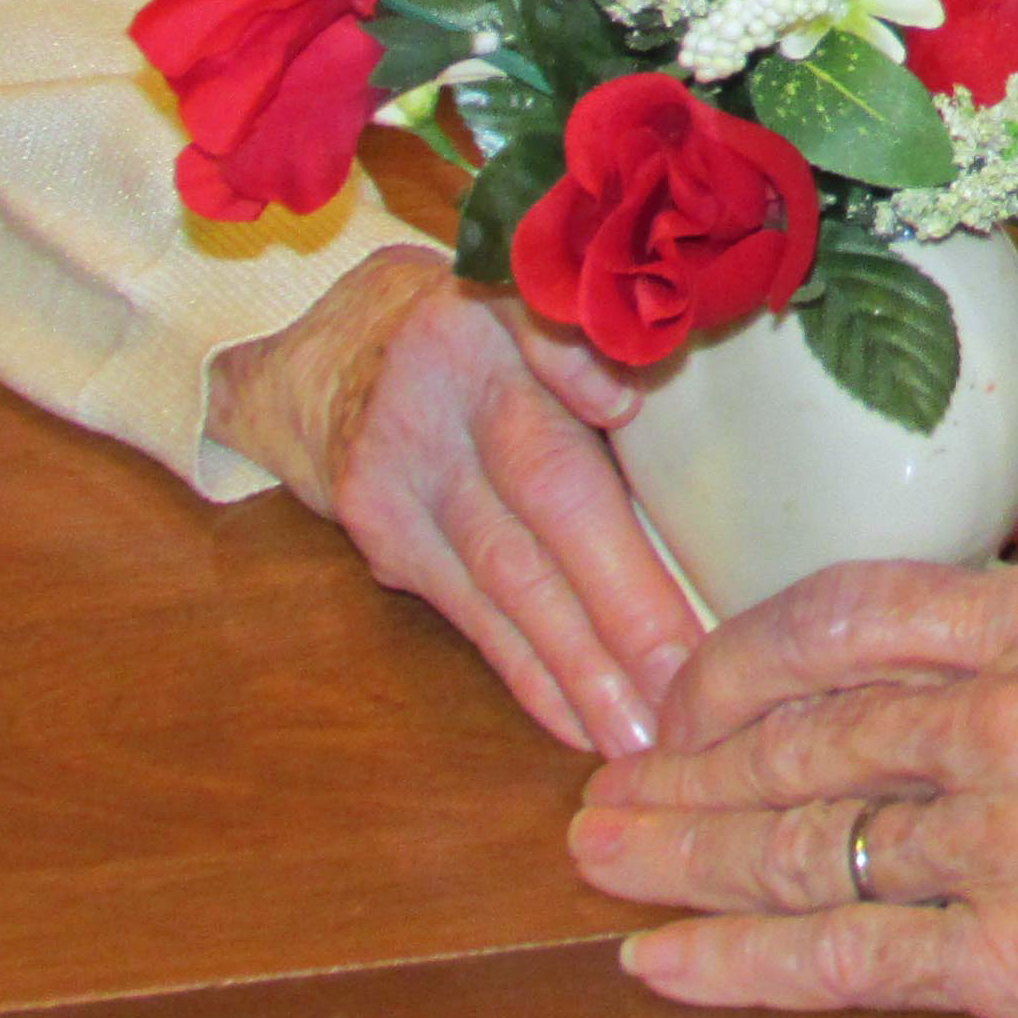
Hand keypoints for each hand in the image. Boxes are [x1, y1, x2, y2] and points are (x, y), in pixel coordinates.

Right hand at [205, 244, 691, 753]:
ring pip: (505, 573)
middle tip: (686, 677)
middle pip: (540, 484)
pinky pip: (470, 613)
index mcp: (496, 309)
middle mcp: (443, 386)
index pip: (538, 328)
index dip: (576, 368)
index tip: (624, 407)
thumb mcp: (532, 287)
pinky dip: (529, 674)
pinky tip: (576, 723)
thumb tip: (643, 390)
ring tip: (641, 730)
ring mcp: (401, 468)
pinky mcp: (383, 533)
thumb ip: (595, 331)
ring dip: (579, 662)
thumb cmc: (489, 329)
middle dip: (617, 590)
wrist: (330, 356)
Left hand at [570, 560, 1017, 1017]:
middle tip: (602, 784)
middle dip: (685, 762)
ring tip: (602, 861)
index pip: (857, 607)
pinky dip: (742, 964)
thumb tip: (1016, 654)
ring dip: (684, 856)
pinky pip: (853, 958)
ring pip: (803, 837)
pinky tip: (665, 967)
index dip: (750, 648)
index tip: (698, 678)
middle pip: (803, 728)